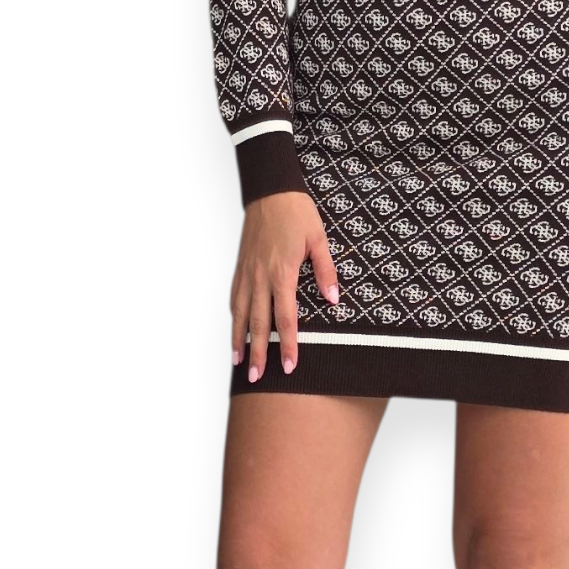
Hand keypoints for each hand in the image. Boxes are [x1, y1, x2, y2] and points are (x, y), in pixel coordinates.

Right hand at [231, 191, 341, 382]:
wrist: (270, 190)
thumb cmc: (297, 213)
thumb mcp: (319, 240)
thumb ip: (326, 272)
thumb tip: (333, 300)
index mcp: (282, 273)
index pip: (285, 318)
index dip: (288, 344)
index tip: (290, 366)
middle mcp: (260, 277)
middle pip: (259, 323)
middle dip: (259, 353)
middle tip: (258, 378)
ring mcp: (247, 273)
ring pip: (241, 314)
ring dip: (240, 340)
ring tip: (240, 363)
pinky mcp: (241, 268)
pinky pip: (235, 298)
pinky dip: (234, 318)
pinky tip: (236, 331)